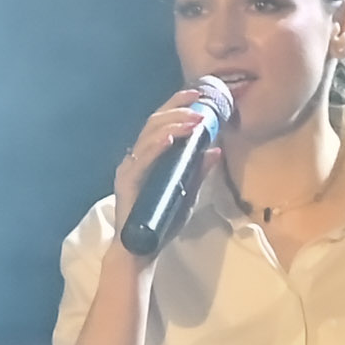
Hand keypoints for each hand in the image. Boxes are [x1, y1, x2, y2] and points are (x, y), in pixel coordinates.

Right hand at [113, 91, 223, 220]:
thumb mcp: (188, 193)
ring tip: (194, 120)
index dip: (178, 105)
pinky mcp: (127, 182)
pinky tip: (170, 138)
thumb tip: (216, 149)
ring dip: (173, 125)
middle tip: (200, 103)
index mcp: (149, 157)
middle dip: (178, 109)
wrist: (142, 249)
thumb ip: (199, 171)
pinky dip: (156, 146)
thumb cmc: (162, 222)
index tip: (199, 95)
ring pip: (149, 135)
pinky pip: (142, 159)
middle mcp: (137, 158)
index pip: (162, 123)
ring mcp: (130, 168)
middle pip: (154, 122)